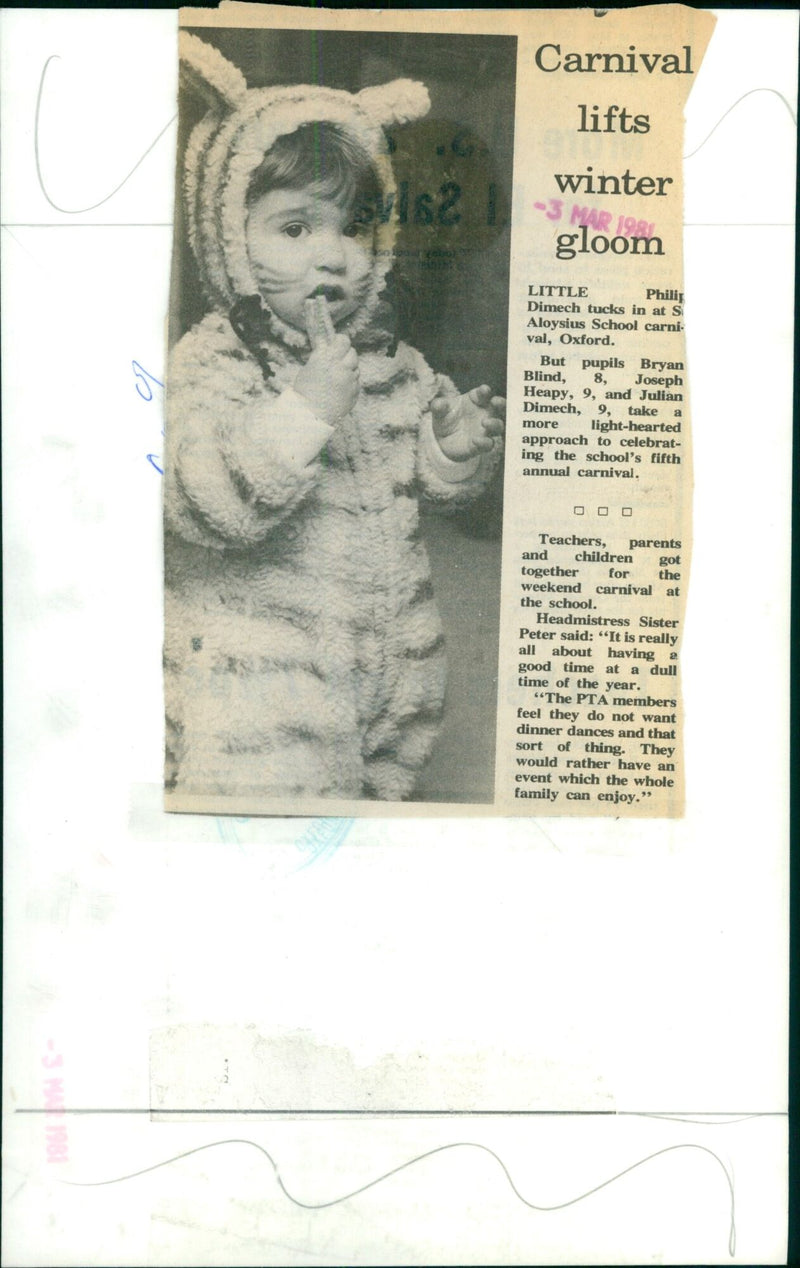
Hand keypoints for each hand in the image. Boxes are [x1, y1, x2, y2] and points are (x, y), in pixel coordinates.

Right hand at [294, 296, 359, 425]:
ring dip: (349, 369)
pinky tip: (340, 388)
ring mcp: (350, 381)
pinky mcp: (355, 392)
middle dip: (347, 354)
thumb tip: (325, 342)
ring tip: (337, 376)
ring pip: (356, 368)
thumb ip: (320, 354)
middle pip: (353, 353)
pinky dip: (350, 383)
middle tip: (339, 359)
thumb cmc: (305, 391)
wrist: (311, 415)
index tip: (338, 343)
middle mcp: (341, 368)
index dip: (341, 341)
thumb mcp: (309, 368)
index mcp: (328, 359)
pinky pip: (356, 382)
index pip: (344, 341)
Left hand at [431, 385, 505, 460]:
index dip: (485, 391)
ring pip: (498, 426)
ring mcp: (485, 430)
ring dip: (495, 423)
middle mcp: (485, 413)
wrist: (442, 440)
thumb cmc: (445, 419)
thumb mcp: (439, 412)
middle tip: (496, 401)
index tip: (484, 390)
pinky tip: (475, 440)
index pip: (483, 393)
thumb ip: (438, 406)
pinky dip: (484, 442)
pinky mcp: (481, 445)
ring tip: (485, 422)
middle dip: (501, 403)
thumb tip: (438, 404)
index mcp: (476, 400)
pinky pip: (488, 444)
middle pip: (499, 407)